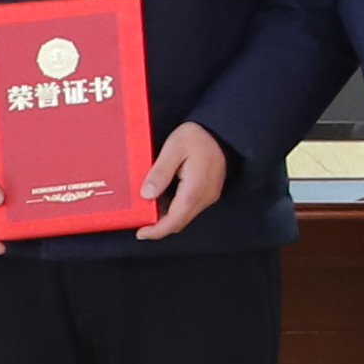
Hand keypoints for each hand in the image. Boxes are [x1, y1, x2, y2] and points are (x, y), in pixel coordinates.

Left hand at [135, 123, 232, 238]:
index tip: (141, 232)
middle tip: (141, 224)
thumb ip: (160, 172)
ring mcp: (208, 196)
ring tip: (149, 210)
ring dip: (167, 218)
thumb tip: (146, 195)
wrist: (222, 131)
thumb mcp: (174, 148)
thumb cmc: (198, 137)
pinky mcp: (209, 192)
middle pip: (180, 222)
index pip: (174, 219)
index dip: (157, 230)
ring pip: (185, 216)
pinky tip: (163, 200)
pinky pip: (190, 208)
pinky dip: (175, 210)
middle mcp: (204, 197)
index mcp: (194, 189)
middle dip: (160, 227)